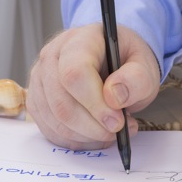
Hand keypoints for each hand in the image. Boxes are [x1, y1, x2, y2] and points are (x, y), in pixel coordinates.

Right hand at [27, 24, 160, 149]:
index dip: (95, 103)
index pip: (75, 73)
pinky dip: (77, 140)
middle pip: (62, 102)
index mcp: (79, 40)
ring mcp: (40, 80)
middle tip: (118, 130)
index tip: (117, 121)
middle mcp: (52, 57)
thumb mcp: (144, 66)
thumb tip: (114, 96)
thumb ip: (136, 78)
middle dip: (93, 126)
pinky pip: (51, 131)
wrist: (113, 63)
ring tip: (112, 131)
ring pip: (55, 121)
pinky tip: (96, 135)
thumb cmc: (126, 63)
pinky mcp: (37, 102)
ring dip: (87, 136)